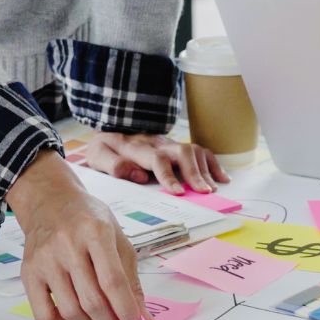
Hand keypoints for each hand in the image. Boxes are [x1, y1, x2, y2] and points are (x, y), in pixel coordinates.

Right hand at [8, 151, 148, 319]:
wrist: (50, 202)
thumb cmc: (88, 220)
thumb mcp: (117, 238)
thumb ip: (131, 277)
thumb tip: (142, 315)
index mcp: (95, 231)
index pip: (112, 280)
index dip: (126, 307)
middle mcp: (67, 244)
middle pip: (92, 300)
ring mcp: (45, 259)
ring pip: (70, 310)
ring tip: (95, 315)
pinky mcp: (29, 272)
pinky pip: (43, 313)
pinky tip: (70, 312)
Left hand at [83, 132, 228, 194]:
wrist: (108, 127)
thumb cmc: (103, 147)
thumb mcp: (97, 154)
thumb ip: (113, 164)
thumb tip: (138, 175)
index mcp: (137, 148)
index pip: (157, 160)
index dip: (169, 176)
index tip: (179, 192)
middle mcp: (157, 143)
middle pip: (182, 152)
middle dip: (195, 172)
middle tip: (205, 192)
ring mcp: (169, 143)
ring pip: (194, 150)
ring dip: (206, 169)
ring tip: (213, 188)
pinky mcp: (176, 146)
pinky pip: (200, 150)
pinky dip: (213, 164)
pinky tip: (221, 178)